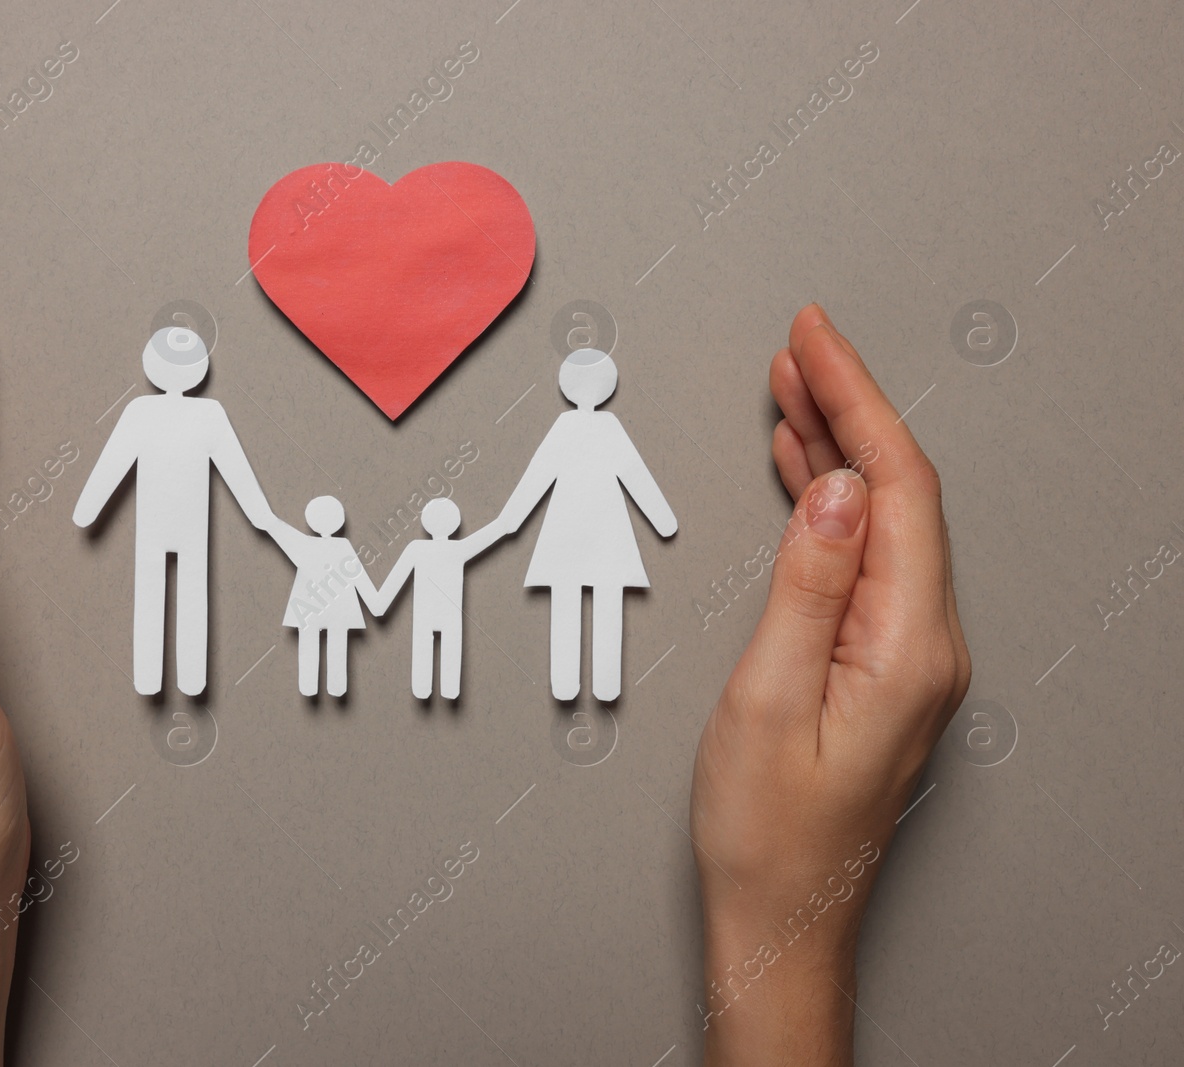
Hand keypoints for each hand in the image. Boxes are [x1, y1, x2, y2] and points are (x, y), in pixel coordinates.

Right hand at [689, 304, 969, 1064]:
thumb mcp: (765, 700)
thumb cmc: (767, 832)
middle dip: (847, 408)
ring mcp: (908, 657)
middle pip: (896, 494)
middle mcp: (925, 645)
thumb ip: (806, 586)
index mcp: (908, 645)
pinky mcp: (881, 668)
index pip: (895, 488)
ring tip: (789, 389)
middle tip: (798, 346)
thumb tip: (831, 488)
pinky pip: (863, 560)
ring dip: (835, 449)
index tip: (816, 341)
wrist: (781, 916)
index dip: (857, 402)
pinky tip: (801, 473)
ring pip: (879, 522)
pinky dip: (828, 504)